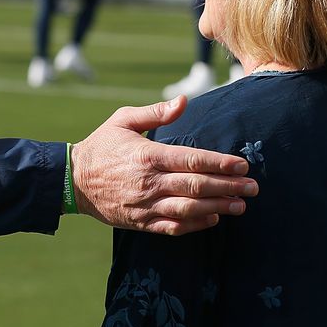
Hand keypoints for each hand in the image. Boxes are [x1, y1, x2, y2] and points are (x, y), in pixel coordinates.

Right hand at [72, 96, 256, 235]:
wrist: (73, 180)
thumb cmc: (101, 145)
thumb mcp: (123, 119)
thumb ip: (155, 112)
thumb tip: (184, 101)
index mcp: (148, 155)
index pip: (192, 160)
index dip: (220, 163)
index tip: (242, 165)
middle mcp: (149, 182)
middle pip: (197, 186)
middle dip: (229, 187)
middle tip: (253, 187)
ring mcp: (145, 204)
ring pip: (189, 209)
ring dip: (218, 207)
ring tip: (241, 205)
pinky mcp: (141, 222)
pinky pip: (173, 226)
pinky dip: (196, 224)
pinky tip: (213, 219)